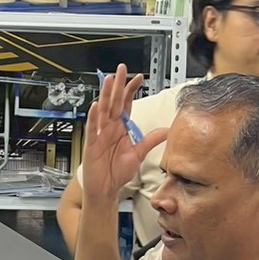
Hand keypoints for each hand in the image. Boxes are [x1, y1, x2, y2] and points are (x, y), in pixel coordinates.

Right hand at [82, 64, 167, 201]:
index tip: (138, 78)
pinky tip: (96, 106)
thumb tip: (166, 131)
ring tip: (108, 81)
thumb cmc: (117, 172)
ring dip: (105, 96)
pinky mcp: (92, 145)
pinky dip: (94, 118)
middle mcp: (109, 129)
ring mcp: (100, 135)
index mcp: (120, 128)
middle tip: (121, 69)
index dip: (130, 91)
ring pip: (102, 111)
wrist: (105, 189)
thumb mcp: (138, 154)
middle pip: (113, 102)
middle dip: (117, 85)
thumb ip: (150, 141)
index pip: (125, 105)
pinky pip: (93, 130)